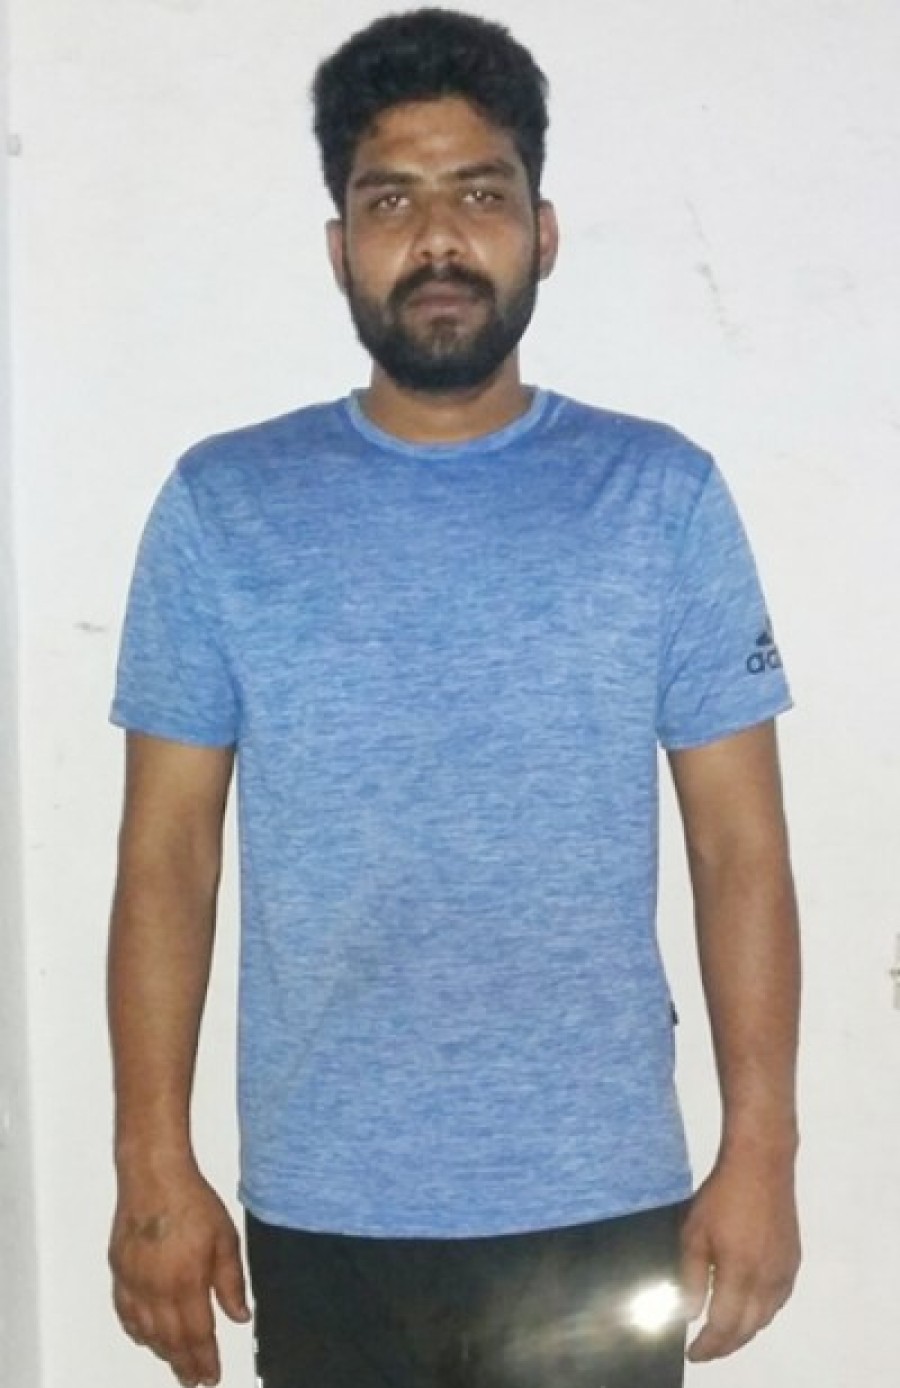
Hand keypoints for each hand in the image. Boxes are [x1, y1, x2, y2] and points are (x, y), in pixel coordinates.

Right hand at [109, 1163, 251, 1386]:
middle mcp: (157, 1289)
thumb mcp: (225, 1238)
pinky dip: (137, 1331)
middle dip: (185, 1364)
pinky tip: (146, 1337)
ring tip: (176, 1363)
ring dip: (162, 1352)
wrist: (154, 1176)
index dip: (205, 1359)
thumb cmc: (191, 1201)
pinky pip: (126, 1312)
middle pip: (171, 1340)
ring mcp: (134, 1282)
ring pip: (147, 1332)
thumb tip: (240, 1316)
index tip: (211, 1376)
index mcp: (186, 1282)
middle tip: (195, 1379)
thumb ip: (232, 1282)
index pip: (197, 1335)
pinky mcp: (119, 1271)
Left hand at [680, 1147, 799, 1361]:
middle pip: (748, 1329)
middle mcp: (767, 1280)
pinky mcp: (793, 1261)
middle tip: (706, 1349)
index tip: (692, 1352)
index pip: (725, 1326)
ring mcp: (784, 1271)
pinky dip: (761, 1313)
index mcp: (740, 1274)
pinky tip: (748, 1309)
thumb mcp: (694, 1233)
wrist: (761, 1164)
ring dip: (744, 1331)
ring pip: (765, 1318)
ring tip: (723, 1334)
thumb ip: (692, 1277)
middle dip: (726, 1345)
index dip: (708, 1345)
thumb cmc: (721, 1196)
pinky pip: (778, 1301)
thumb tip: (691, 1314)